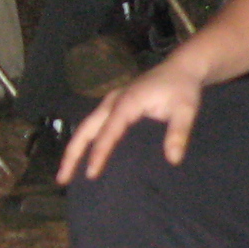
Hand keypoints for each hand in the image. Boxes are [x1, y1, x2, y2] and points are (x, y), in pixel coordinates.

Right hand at [59, 57, 210, 182]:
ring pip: (86, 127)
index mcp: (127, 103)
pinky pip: (94, 125)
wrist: (181, 68)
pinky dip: (85, 141)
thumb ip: (179, 133)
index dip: (99, 153)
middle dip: (72, 154)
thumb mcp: (186, 110)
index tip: (91, 174)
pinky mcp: (114, 105)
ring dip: (74, 149)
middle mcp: (113, 102)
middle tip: (62, 179)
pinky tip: (83, 156)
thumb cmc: (183, 89)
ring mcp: (111, 102)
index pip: (108, 132)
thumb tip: (173, 159)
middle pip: (85, 129)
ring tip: (65, 174)